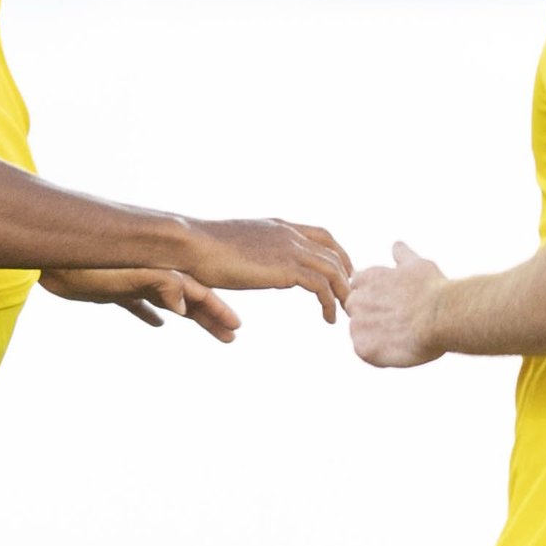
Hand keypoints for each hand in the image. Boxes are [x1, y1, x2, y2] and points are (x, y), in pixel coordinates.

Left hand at [42, 264, 241, 340]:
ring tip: (209, 333)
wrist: (49, 261)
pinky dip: (150, 314)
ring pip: (169, 303)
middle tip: (231, 337)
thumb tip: (184, 308)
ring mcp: (133, 283)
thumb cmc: (86, 267)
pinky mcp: (113, 291)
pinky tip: (158, 324)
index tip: (235, 327)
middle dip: (211, 317)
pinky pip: (139, 305)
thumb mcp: (127, 276)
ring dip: (190, 317)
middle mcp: (150, 276)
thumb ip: (159, 285)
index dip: (217, 310)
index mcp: (159, 272)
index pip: (196, 294)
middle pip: (189, 299)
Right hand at [172, 218, 352, 321]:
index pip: (321, 235)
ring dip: (344, 292)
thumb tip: (253, 267)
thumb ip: (253, 255)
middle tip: (352, 297)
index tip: (344, 272)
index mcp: (278, 226)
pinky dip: (330, 303)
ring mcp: (289, 249)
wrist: (193, 245)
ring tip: (347, 313)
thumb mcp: (236, 247)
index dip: (338, 253)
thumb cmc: (202, 250)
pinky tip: (328, 319)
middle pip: (334, 252)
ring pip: (334, 269)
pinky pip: (321, 286)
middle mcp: (289, 234)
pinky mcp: (286, 268)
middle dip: (347, 274)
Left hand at [348, 242, 447, 367]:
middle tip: (399, 320)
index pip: (358, 288)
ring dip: (376, 335)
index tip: (395, 303)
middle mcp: (356, 300)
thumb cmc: (432, 289)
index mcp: (365, 279)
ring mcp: (357, 325)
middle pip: (355, 310)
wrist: (442, 315)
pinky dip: (380, 353)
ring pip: (360, 333)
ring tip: (402, 334)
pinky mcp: (363, 348)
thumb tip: (397, 245)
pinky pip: (366, 352)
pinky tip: (399, 346)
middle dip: (372, 315)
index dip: (377, 297)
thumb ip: (402, 256)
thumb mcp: (418, 264)